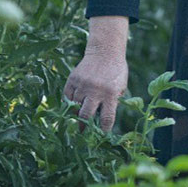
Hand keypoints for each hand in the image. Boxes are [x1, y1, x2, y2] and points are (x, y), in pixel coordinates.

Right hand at [63, 16, 128, 131]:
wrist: (105, 52)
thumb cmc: (115, 72)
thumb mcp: (120, 87)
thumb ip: (113, 103)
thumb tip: (102, 122)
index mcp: (111, 94)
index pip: (106, 118)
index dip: (103, 129)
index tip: (101, 135)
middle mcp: (96, 90)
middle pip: (86, 115)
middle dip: (84, 126)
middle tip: (83, 131)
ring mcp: (83, 84)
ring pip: (74, 106)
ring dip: (76, 113)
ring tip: (78, 116)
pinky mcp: (73, 79)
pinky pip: (67, 96)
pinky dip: (69, 101)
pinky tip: (73, 104)